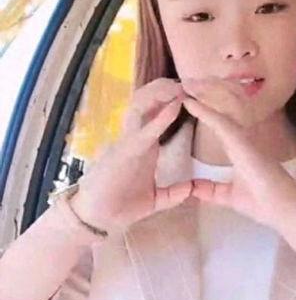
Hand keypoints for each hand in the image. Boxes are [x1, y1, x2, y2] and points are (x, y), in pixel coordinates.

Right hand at [70, 78, 193, 233]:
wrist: (99, 219)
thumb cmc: (122, 205)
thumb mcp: (155, 198)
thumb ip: (172, 193)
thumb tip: (191, 189)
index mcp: (144, 144)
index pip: (156, 113)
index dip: (170, 99)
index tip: (190, 90)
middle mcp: (136, 137)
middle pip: (147, 102)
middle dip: (164, 88)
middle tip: (187, 80)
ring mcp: (129, 142)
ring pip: (142, 107)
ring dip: (161, 94)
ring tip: (181, 85)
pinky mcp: (127, 152)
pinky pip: (145, 130)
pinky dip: (160, 118)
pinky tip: (175, 106)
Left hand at [180, 77, 295, 233]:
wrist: (282, 210)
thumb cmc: (262, 202)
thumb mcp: (229, 196)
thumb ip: (212, 190)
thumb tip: (194, 189)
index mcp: (239, 146)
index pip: (221, 120)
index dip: (207, 106)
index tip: (190, 97)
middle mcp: (242, 136)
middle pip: (224, 106)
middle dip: (206, 91)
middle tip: (187, 82)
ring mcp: (244, 137)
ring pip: (223, 107)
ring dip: (204, 94)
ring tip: (187, 83)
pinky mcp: (243, 143)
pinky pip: (221, 122)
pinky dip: (204, 111)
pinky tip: (190, 102)